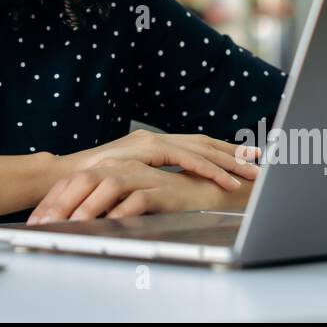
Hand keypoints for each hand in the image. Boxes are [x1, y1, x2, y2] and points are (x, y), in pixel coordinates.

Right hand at [60, 128, 260, 191]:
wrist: (64, 178)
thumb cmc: (92, 184)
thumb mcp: (128, 180)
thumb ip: (150, 178)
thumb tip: (172, 188)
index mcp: (153, 143)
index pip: (196, 144)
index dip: (223, 150)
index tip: (248, 157)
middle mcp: (154, 138)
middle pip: (204, 142)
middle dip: (235, 153)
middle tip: (261, 163)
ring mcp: (150, 141)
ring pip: (200, 149)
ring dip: (228, 162)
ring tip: (250, 175)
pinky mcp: (145, 150)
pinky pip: (184, 159)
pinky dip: (207, 169)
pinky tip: (224, 179)